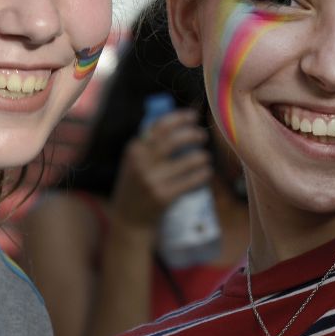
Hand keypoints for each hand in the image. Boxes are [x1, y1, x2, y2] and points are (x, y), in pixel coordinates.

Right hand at [111, 108, 212, 230]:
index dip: (179, 118)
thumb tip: (179, 124)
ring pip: (188, 161)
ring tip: (205, 157)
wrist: (128, 219)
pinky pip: (191, 181)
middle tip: (203, 136)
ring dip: (202, 156)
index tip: (193, 116)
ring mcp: (152, 180)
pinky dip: (203, 174)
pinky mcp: (163, 196)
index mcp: (134, 149)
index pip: (159, 126)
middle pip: (174, 140)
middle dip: (193, 134)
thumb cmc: (136, 185)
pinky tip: (206, 172)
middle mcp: (141, 162)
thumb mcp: (134, 162)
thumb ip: (150, 145)